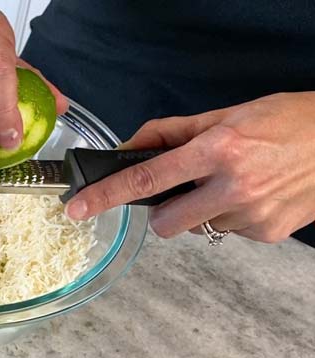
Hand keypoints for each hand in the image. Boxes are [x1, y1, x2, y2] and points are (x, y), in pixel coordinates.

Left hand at [65, 92, 314, 242]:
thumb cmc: (287, 121)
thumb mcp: (226, 115)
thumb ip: (171, 133)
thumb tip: (129, 147)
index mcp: (218, 151)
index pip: (147, 178)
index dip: (106, 195)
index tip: (78, 208)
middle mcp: (232, 188)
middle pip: (166, 223)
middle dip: (164, 210)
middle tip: (185, 188)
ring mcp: (251, 216)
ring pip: (197, 228)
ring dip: (202, 210)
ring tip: (232, 184)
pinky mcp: (267, 234)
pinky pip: (227, 232)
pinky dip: (230, 217)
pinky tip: (253, 195)